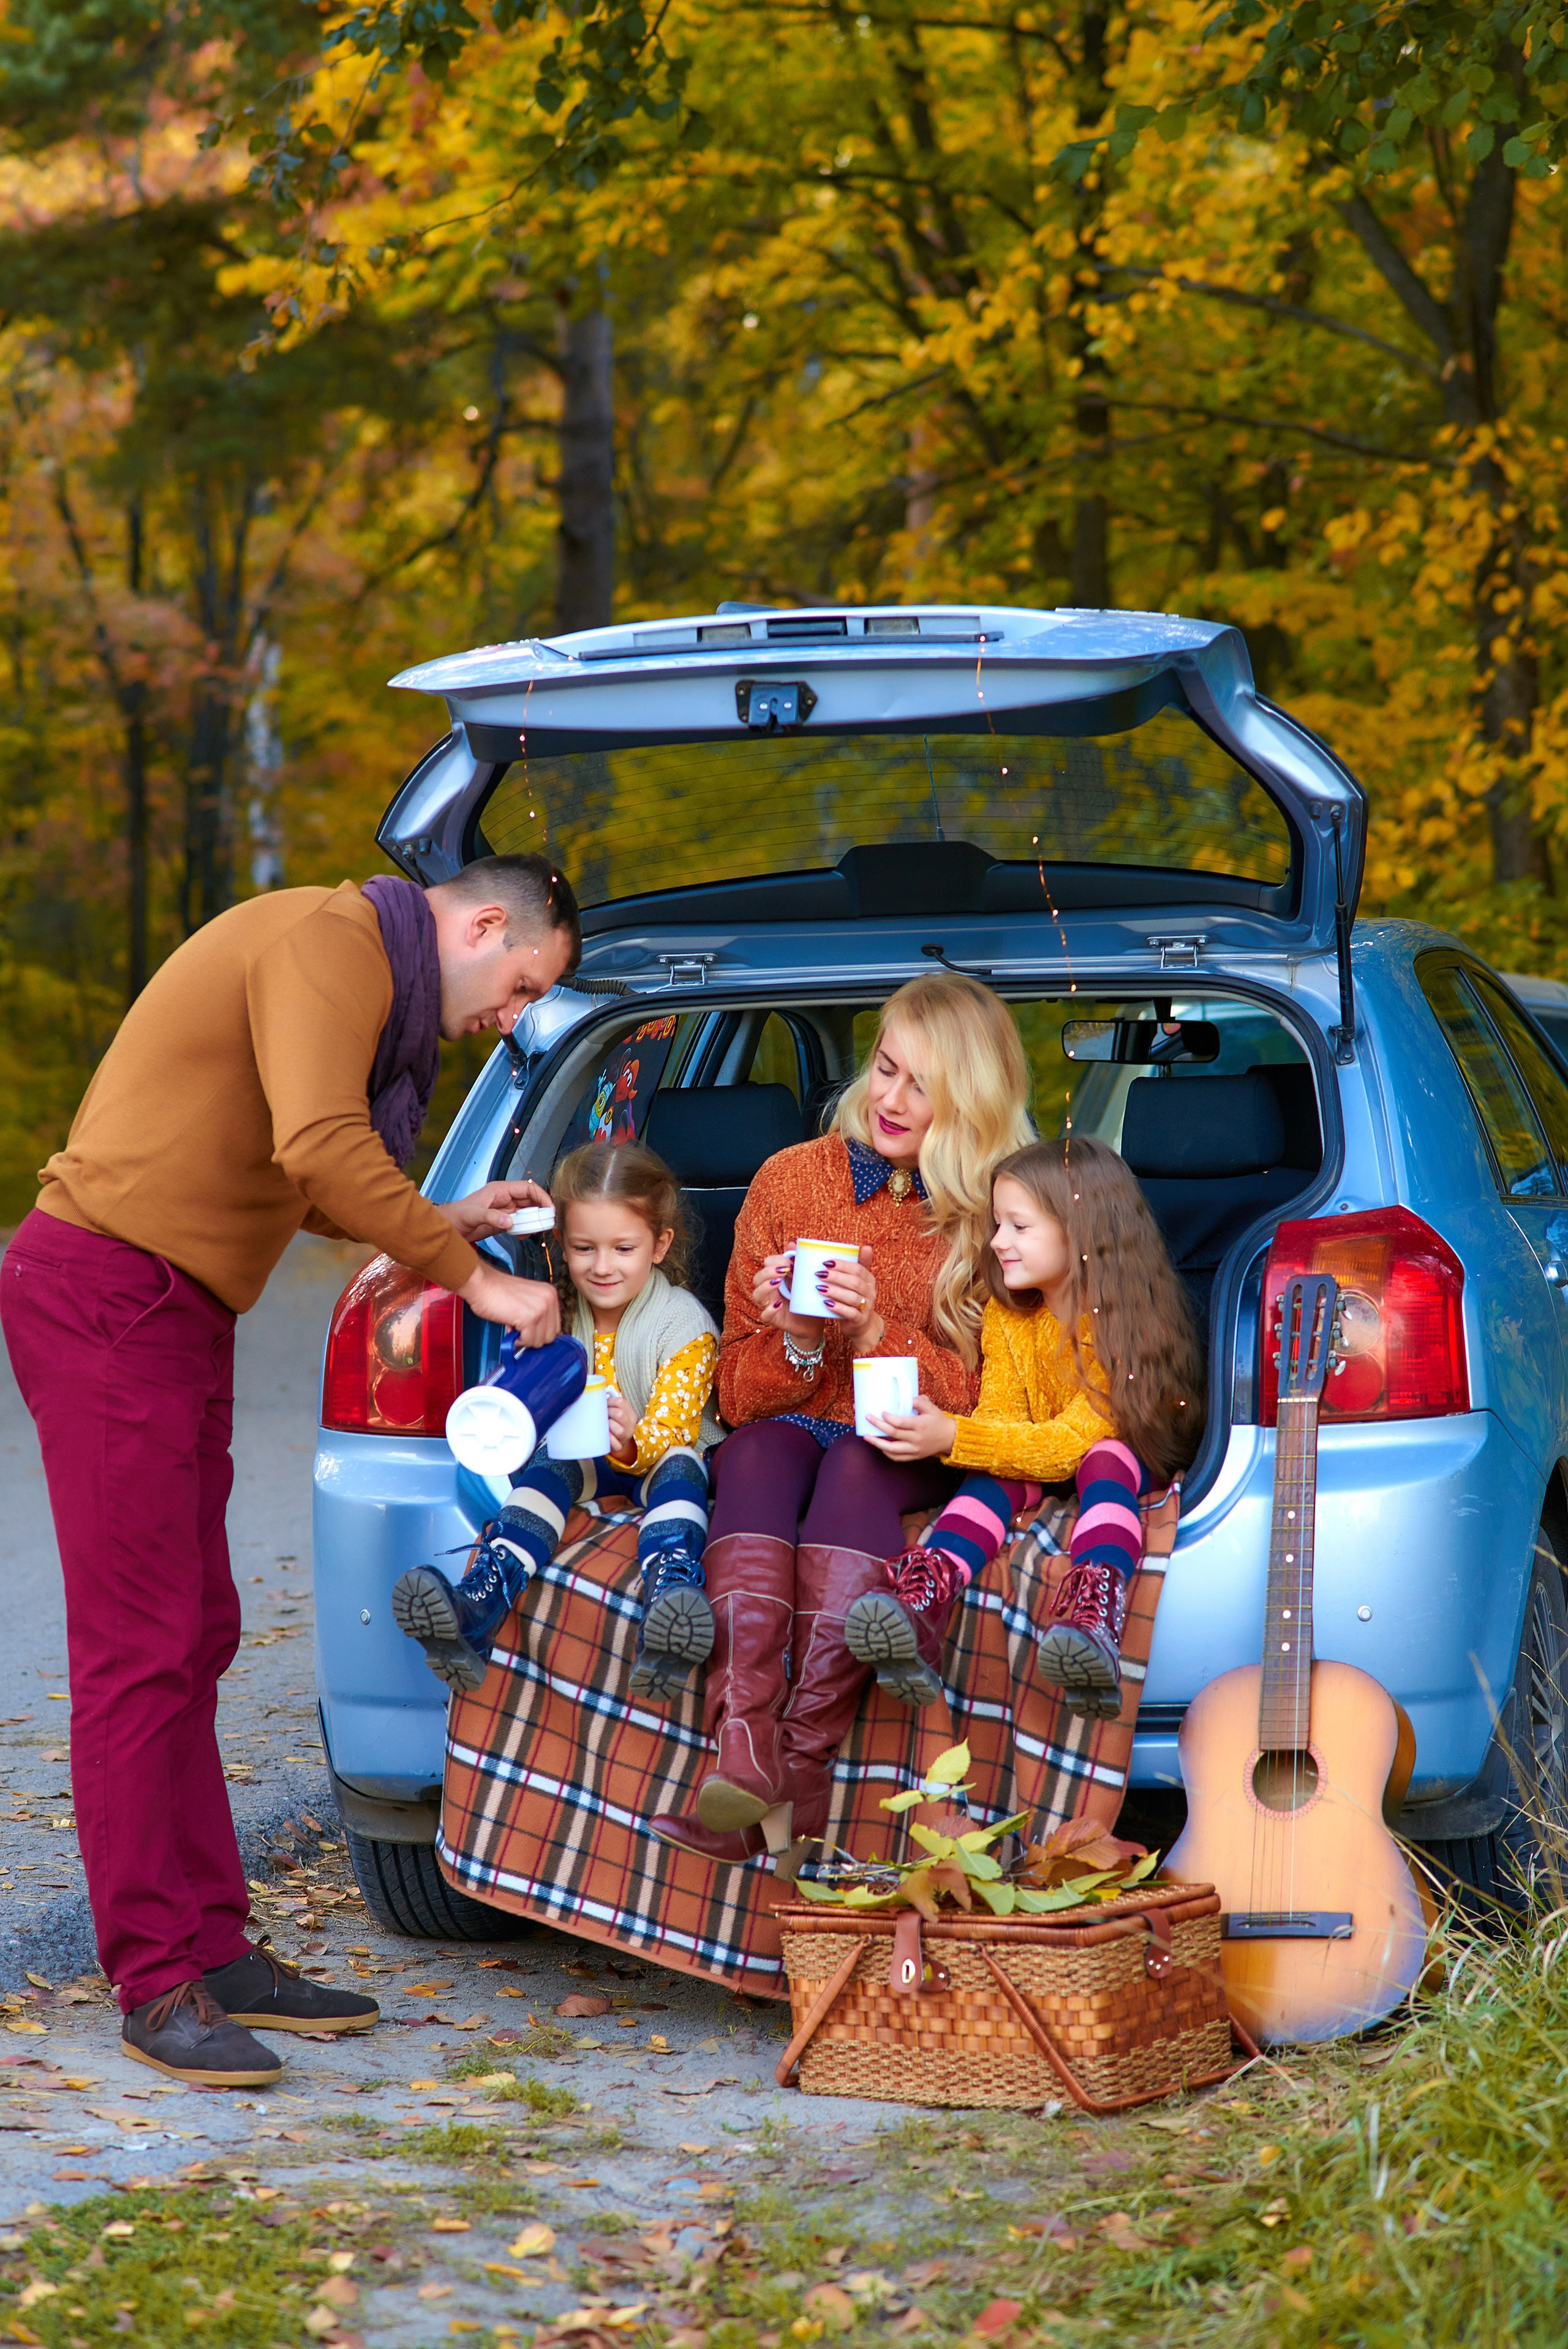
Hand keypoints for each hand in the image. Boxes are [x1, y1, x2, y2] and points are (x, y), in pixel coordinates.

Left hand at [437, 1178, 552, 1242]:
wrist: (446, 1228)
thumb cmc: (456, 1216)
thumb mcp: (473, 1215)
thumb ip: (491, 1217)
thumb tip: (509, 1222)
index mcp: (500, 1190)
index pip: (528, 1188)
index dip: (541, 1196)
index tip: (549, 1209)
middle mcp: (504, 1198)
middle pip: (531, 1200)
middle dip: (541, 1209)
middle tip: (548, 1222)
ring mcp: (504, 1210)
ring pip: (527, 1212)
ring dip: (534, 1220)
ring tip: (538, 1229)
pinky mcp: (502, 1221)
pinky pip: (520, 1223)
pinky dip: (525, 1228)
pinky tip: (523, 1235)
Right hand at [459, 1260, 561, 1345]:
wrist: (482, 1284)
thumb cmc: (498, 1291)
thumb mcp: (527, 1299)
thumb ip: (537, 1313)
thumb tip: (540, 1334)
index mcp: (550, 1294)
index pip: (555, 1326)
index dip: (539, 1332)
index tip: (527, 1330)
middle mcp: (549, 1300)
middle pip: (550, 1336)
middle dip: (533, 1337)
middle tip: (518, 1329)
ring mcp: (541, 1308)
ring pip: (540, 1341)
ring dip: (524, 1339)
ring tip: (512, 1326)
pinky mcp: (530, 1318)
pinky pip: (528, 1341)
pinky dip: (517, 1340)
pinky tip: (509, 1328)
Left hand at [606, 1389, 637, 1464]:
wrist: (618, 1440)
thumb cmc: (614, 1422)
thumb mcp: (616, 1410)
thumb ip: (610, 1401)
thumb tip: (598, 1391)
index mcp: (630, 1413)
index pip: (621, 1402)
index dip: (609, 1401)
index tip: (604, 1405)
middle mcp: (631, 1424)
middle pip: (619, 1414)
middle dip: (607, 1413)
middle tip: (602, 1415)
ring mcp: (626, 1436)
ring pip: (619, 1430)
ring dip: (608, 1426)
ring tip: (603, 1425)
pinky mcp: (620, 1446)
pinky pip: (616, 1444)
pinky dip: (609, 1440)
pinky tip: (604, 1436)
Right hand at [751, 1250, 825, 1343]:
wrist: (813, 1322)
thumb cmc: (807, 1298)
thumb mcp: (804, 1278)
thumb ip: (797, 1261)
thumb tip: (792, 1243)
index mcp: (775, 1278)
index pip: (765, 1265)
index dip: (774, 1261)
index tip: (789, 1261)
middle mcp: (769, 1291)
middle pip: (757, 1278)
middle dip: (768, 1272)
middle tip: (784, 1270)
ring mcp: (769, 1305)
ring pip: (756, 1295)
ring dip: (765, 1286)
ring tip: (778, 1282)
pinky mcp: (774, 1319)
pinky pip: (764, 1314)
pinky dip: (770, 1308)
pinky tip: (779, 1304)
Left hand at [817, 1245, 882, 1351]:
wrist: (861, 1325)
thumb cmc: (854, 1298)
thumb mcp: (856, 1281)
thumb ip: (855, 1264)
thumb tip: (862, 1245)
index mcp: (868, 1279)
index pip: (858, 1268)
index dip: (843, 1265)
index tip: (826, 1262)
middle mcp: (870, 1292)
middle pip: (855, 1282)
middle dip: (836, 1277)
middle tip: (819, 1274)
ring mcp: (866, 1306)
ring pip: (852, 1297)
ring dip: (835, 1291)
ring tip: (820, 1288)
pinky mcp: (859, 1319)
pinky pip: (850, 1313)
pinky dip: (838, 1308)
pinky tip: (826, 1304)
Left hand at [863, 1394, 956, 1461]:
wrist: (950, 1438)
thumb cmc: (938, 1420)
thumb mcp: (931, 1408)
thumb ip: (919, 1401)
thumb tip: (906, 1397)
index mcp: (920, 1425)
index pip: (900, 1423)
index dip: (888, 1418)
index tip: (882, 1412)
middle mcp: (916, 1438)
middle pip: (893, 1434)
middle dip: (878, 1426)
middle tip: (868, 1418)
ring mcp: (915, 1449)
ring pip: (892, 1449)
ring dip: (877, 1443)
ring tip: (866, 1437)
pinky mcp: (915, 1456)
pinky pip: (898, 1457)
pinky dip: (887, 1453)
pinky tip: (880, 1447)